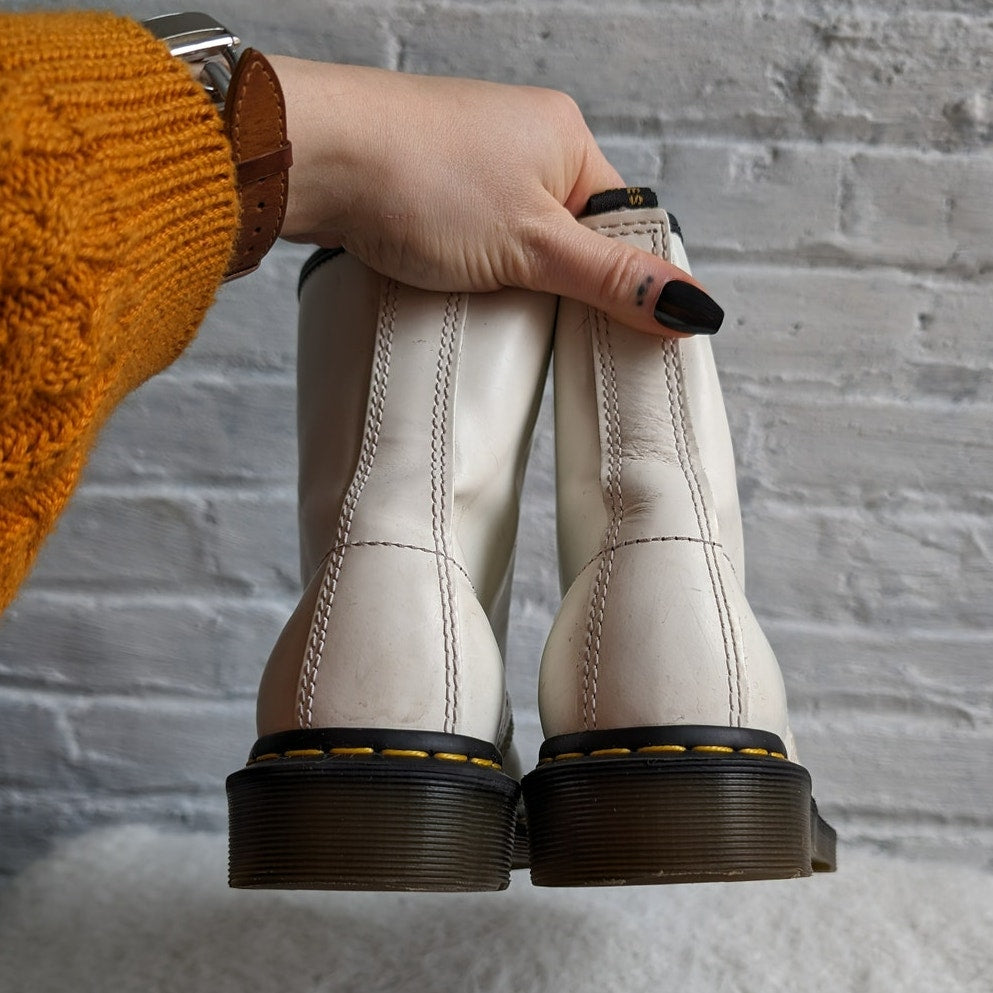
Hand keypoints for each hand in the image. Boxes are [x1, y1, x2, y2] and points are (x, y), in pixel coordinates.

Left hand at [268, 56, 722, 336]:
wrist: (314, 156)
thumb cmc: (420, 179)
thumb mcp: (533, 245)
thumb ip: (611, 278)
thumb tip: (692, 306)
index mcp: (566, 137)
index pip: (622, 223)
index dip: (619, 281)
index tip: (611, 330)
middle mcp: (522, 140)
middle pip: (569, 236)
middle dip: (558, 286)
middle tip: (540, 324)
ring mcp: (471, 161)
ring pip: (517, 243)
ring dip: (510, 283)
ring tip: (488, 305)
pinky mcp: (429, 185)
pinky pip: (472, 241)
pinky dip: (470, 271)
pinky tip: (454, 288)